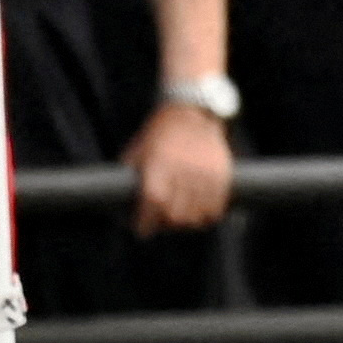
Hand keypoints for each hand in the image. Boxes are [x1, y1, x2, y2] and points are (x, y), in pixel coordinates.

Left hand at [126, 100, 233, 236]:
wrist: (191, 112)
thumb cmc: (158, 134)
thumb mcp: (137, 152)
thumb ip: (131, 179)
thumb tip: (120, 208)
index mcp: (159, 164)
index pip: (154, 203)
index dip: (146, 222)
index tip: (142, 230)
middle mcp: (183, 169)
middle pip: (176, 215)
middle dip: (166, 224)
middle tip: (161, 222)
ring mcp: (205, 172)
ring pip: (198, 215)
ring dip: (187, 222)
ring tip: (181, 219)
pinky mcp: (222, 173)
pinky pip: (217, 206)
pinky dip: (208, 215)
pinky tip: (200, 213)